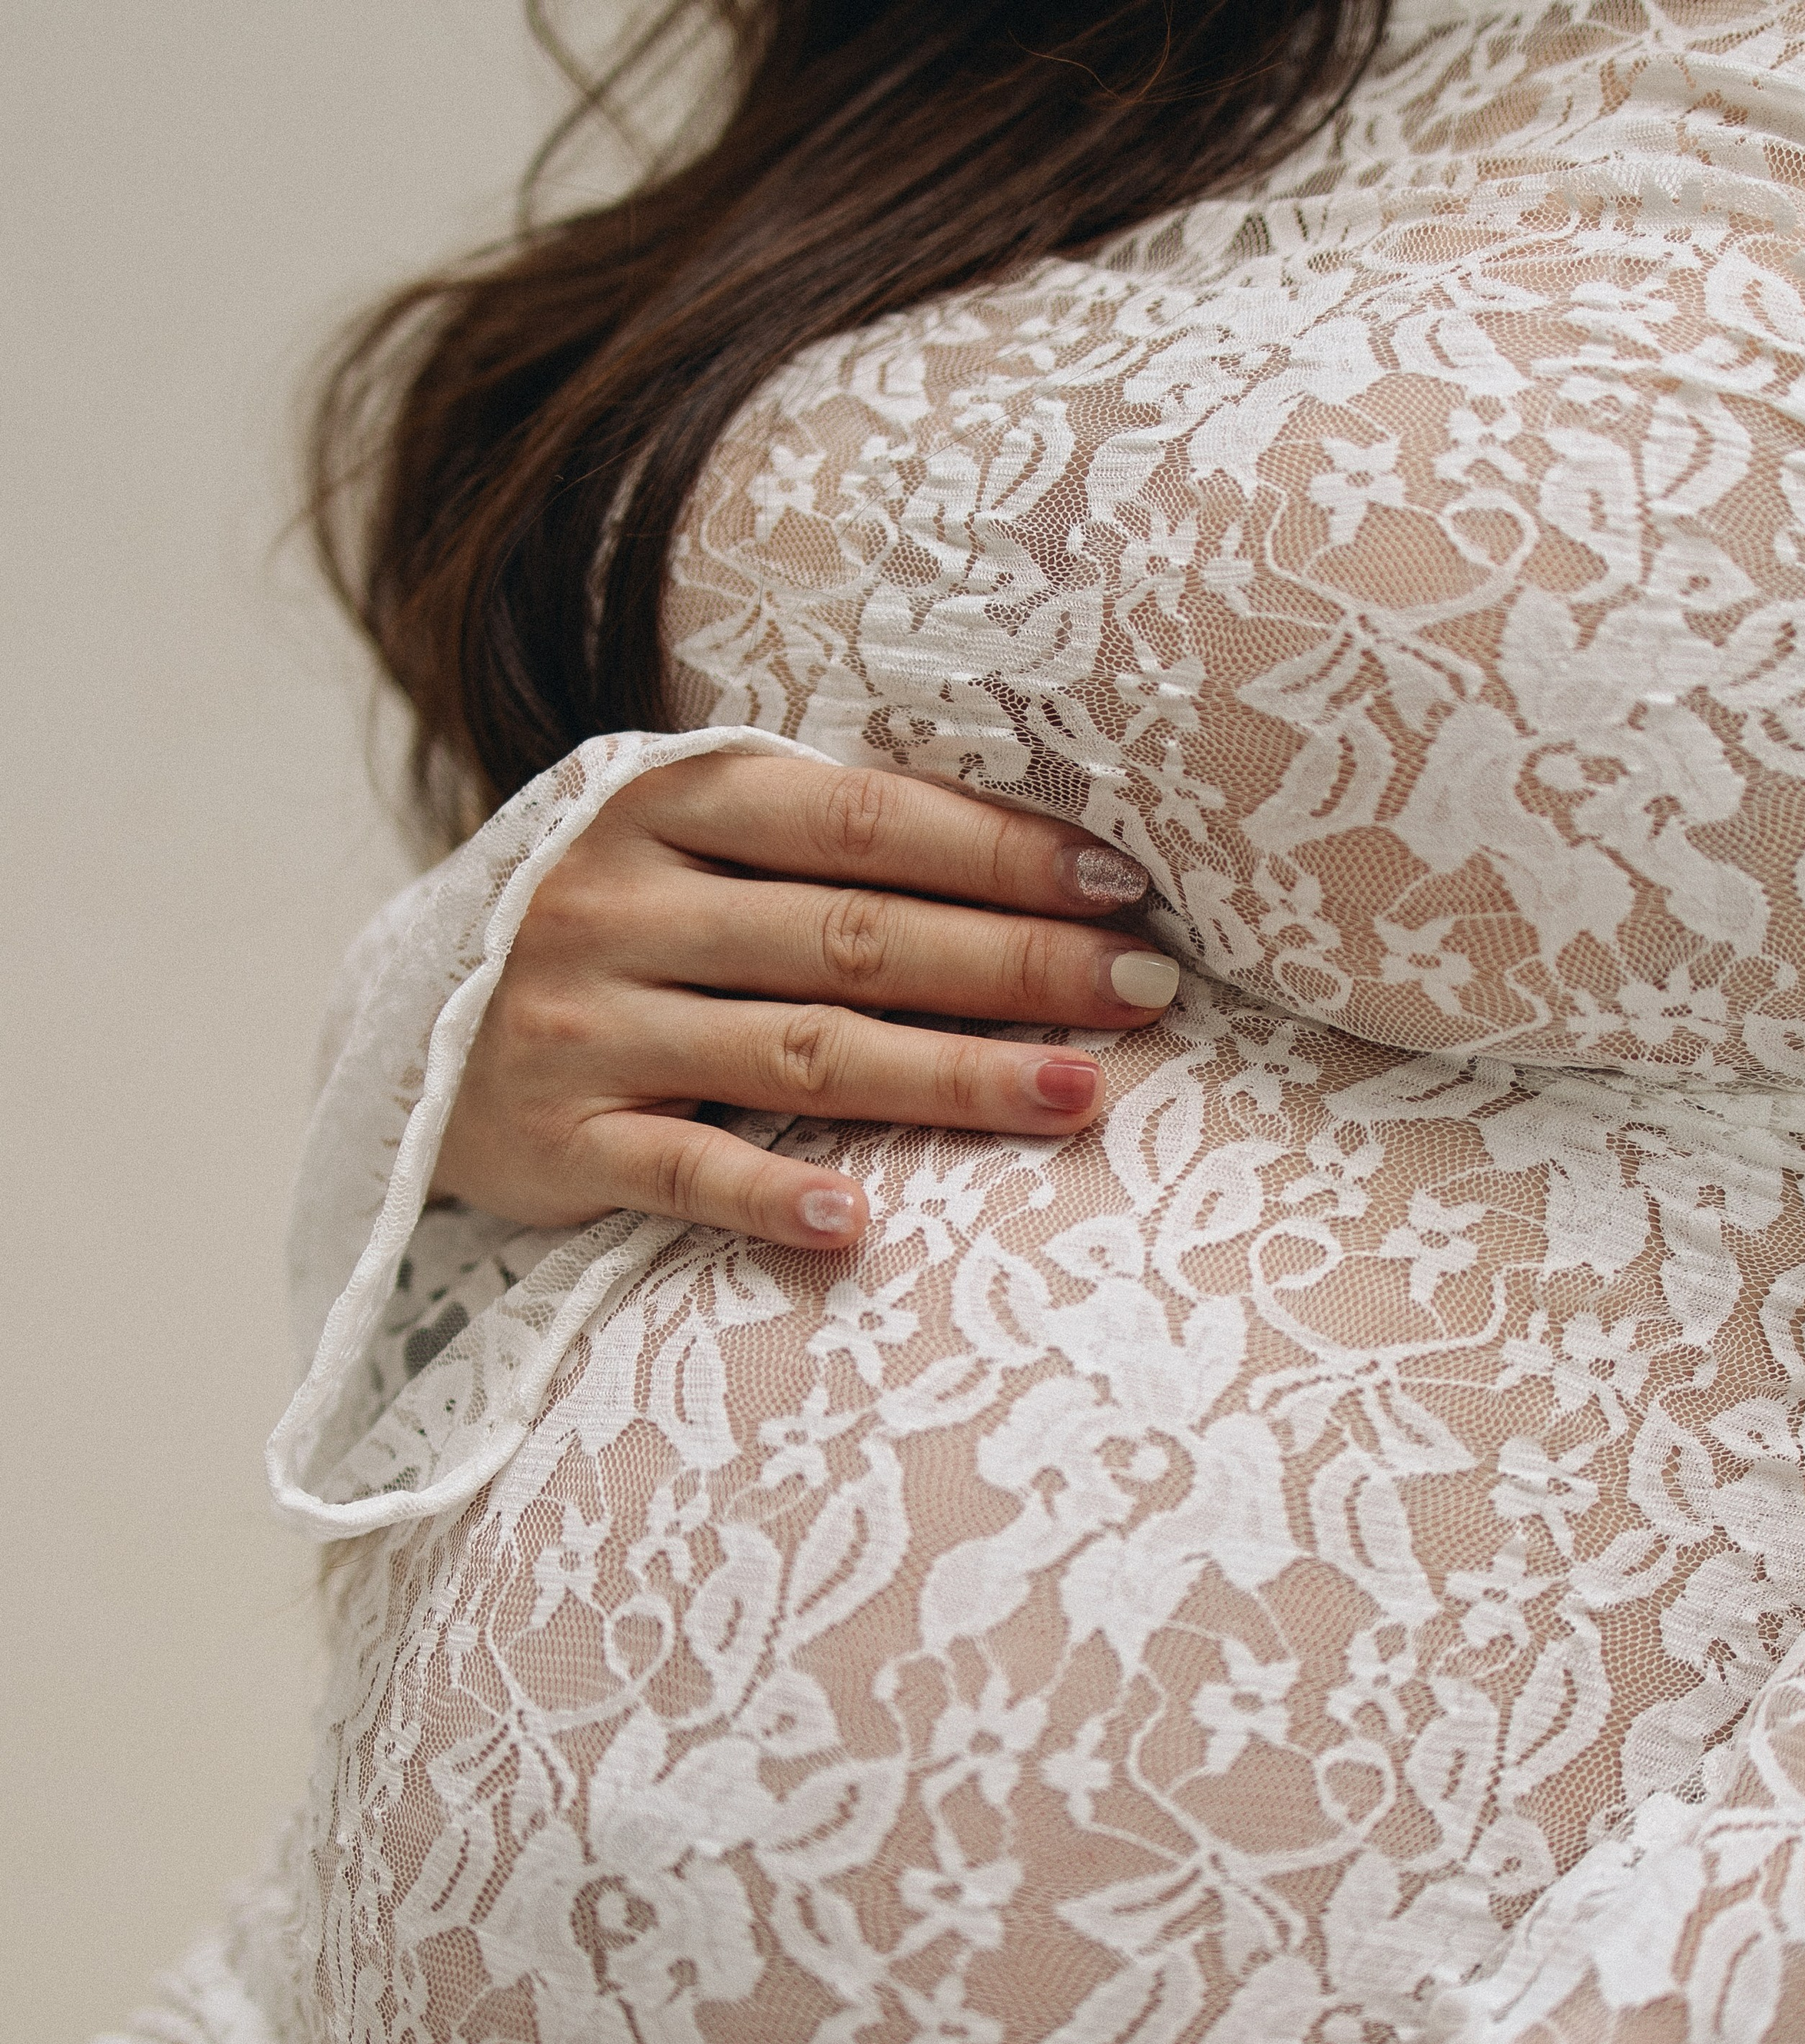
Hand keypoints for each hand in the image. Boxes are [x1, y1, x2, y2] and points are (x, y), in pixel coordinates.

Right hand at [430, 753, 1176, 1246]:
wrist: (407, 1032)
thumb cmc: (607, 928)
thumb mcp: (680, 846)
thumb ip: (814, 846)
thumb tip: (1037, 869)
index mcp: (666, 805)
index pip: (858, 821)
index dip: (994, 850)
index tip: (1119, 883)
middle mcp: (621, 906)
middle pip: (851, 937)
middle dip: (1011, 963)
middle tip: (1143, 989)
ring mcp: (587, 1027)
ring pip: (798, 1053)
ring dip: (948, 1076)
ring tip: (1076, 1095)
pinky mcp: (559, 1145)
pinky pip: (682, 1172)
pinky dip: (772, 1198)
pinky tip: (862, 1221)